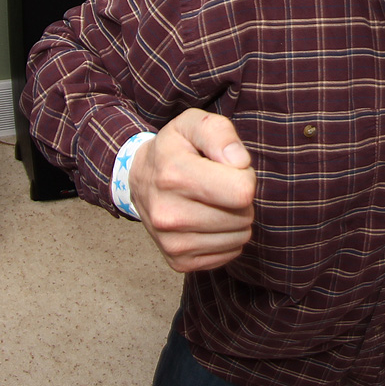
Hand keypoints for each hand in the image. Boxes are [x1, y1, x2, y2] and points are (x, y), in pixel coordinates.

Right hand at [129, 108, 255, 272]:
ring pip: (239, 237)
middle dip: (239, 199)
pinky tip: (207, 221)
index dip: (244, 176)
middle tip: (218, 186)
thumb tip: (240, 162)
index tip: (227, 168)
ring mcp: (171, 242)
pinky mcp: (178, 261)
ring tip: (212, 202)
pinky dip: (226, 237)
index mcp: (174, 176)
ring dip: (234, 219)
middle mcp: (168, 214)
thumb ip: (220, 133)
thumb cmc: (175, 149)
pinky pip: (229, 254)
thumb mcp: (192, 124)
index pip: (242, 191)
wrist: (140, 180)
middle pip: (243, 216)